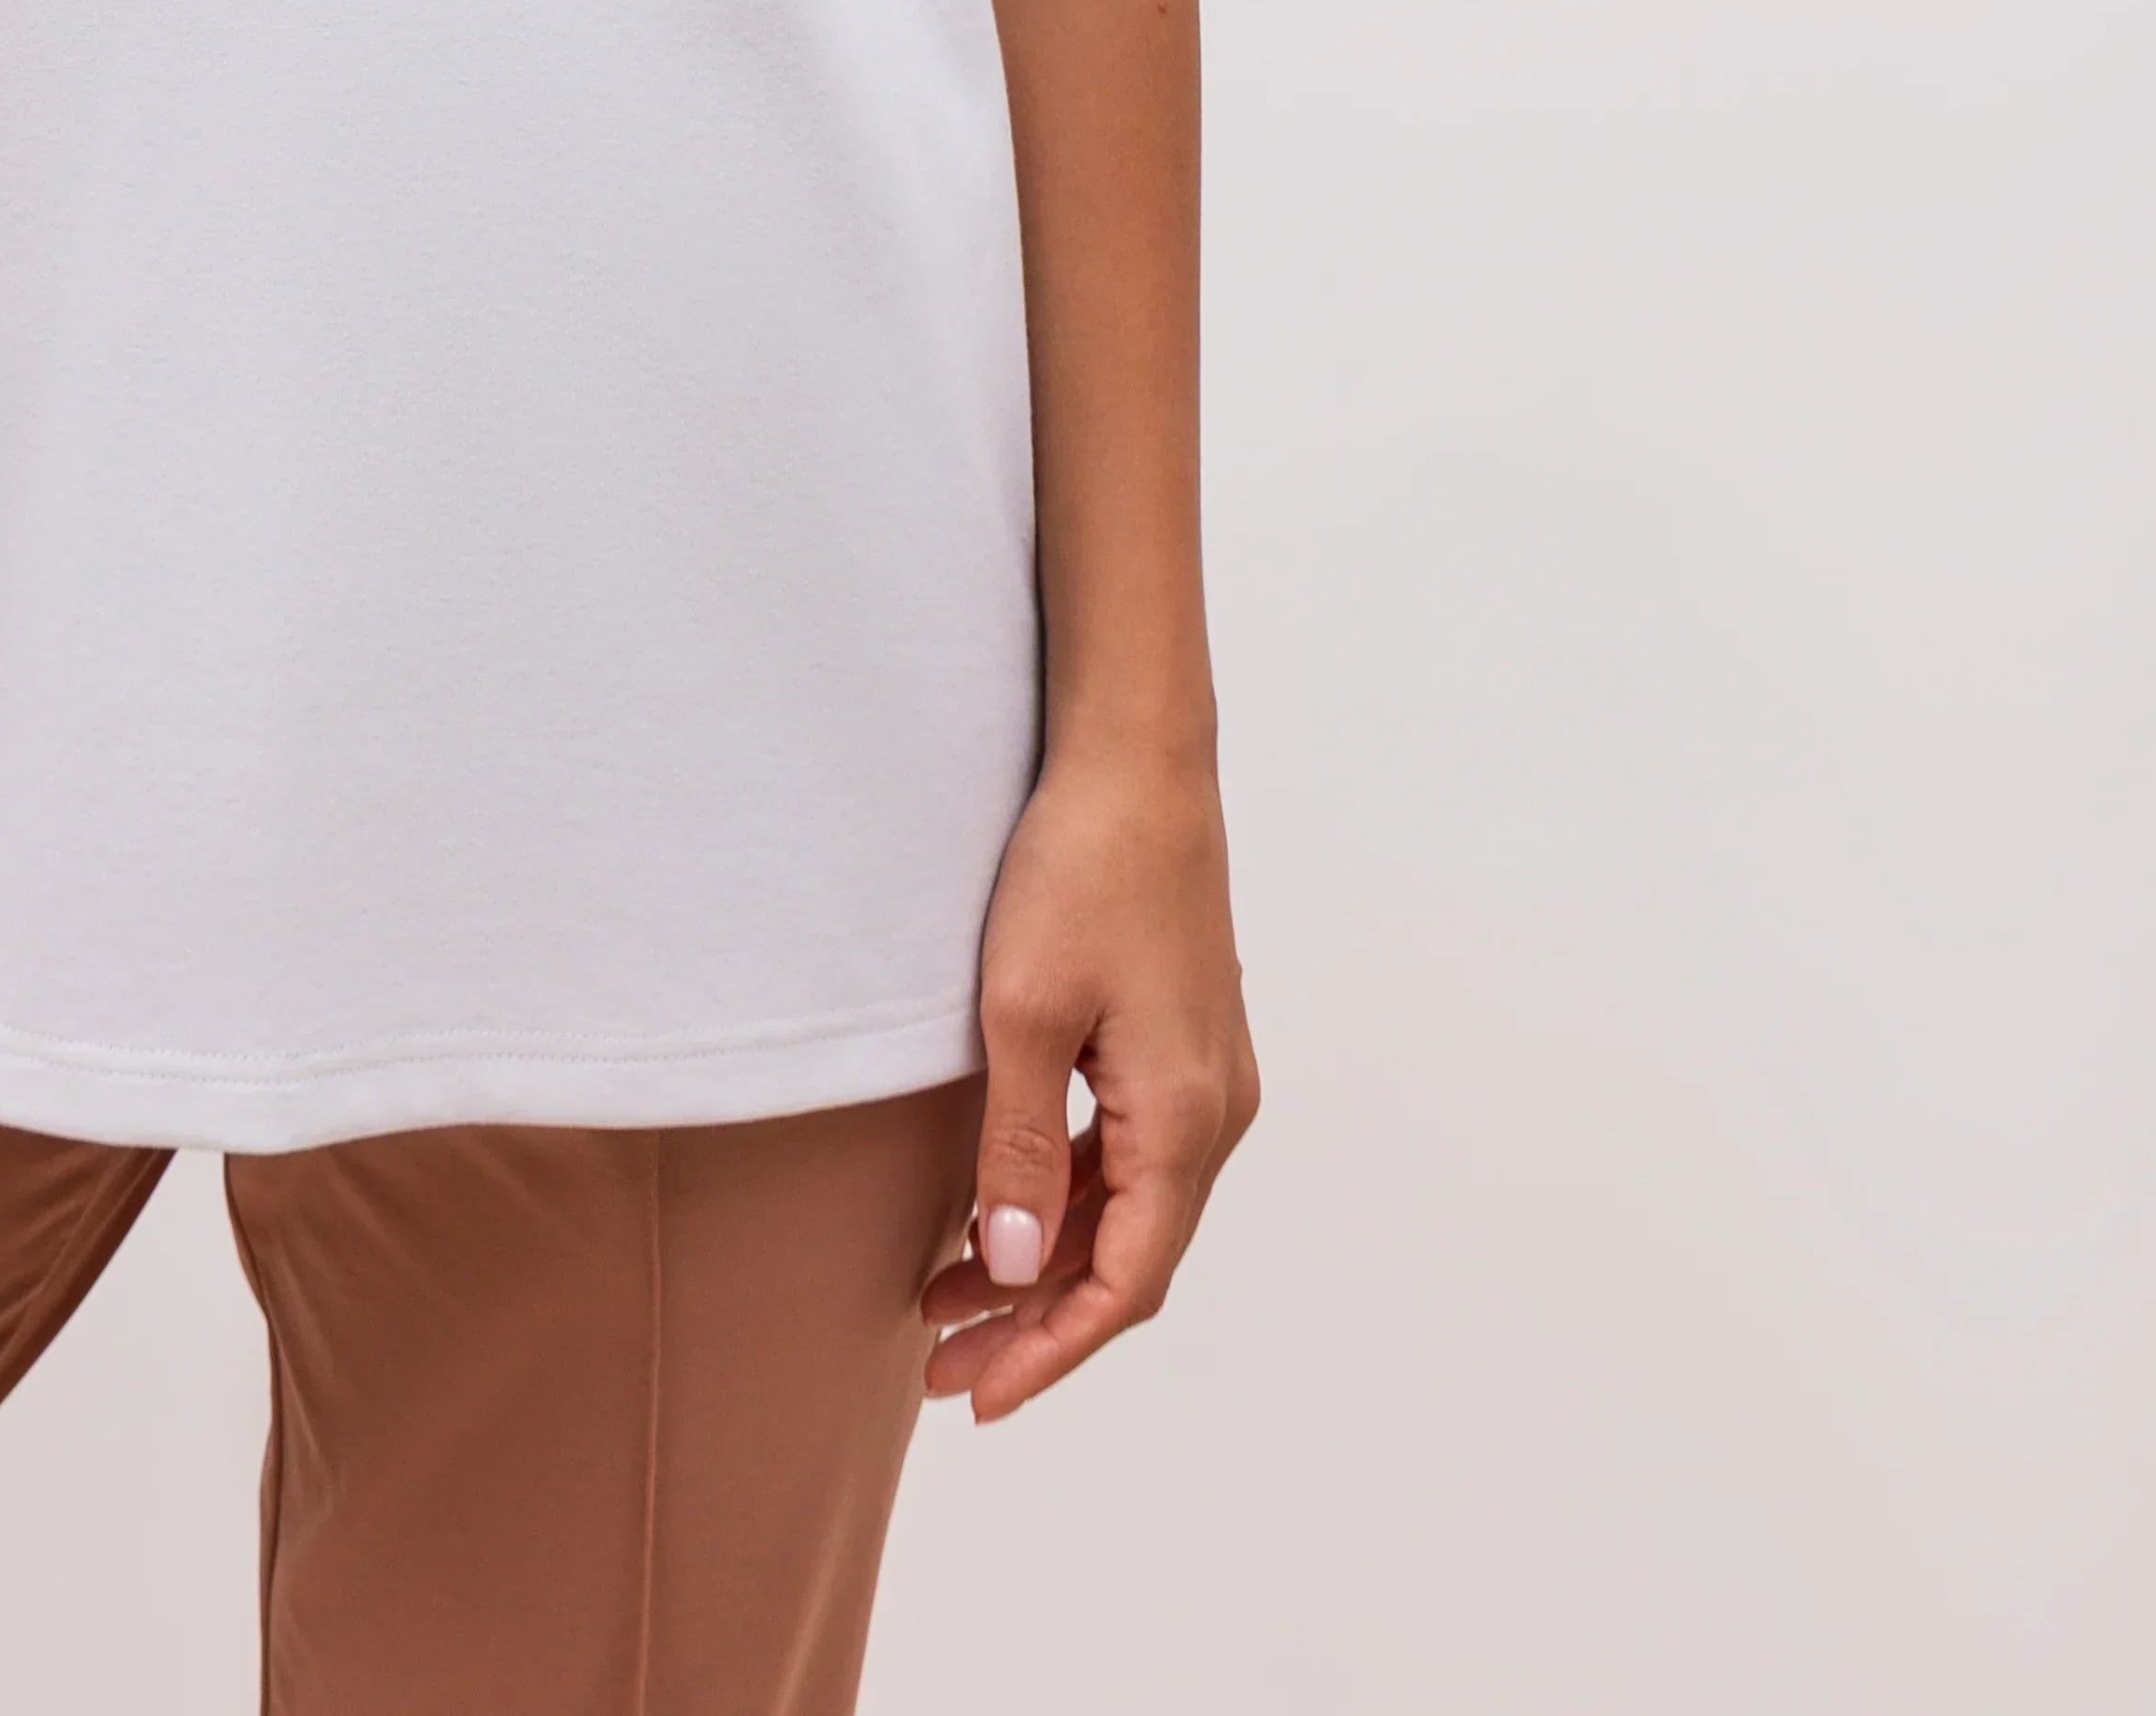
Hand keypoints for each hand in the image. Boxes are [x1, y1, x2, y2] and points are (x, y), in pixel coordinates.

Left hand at [922, 740, 1257, 1421]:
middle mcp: (1215, 1113)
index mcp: (1187, 1121)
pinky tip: (1001, 1202)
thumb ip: (1019, 1147)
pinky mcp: (1181, 1042)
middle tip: (940, 1364)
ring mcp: (1206, 1077)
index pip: (1123, 1283)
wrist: (1137, 759)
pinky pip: (1129, 1152)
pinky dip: (1066, 1193)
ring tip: (946, 1294)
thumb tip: (1008, 1265)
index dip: (1049, 1350)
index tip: (975, 1396)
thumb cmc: (1081, 871)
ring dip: (1044, 1256)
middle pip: (1128, 1257)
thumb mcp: (1025, 1014)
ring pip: (1128, 1207)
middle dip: (1035, 1319)